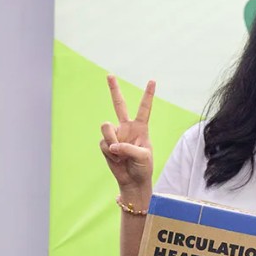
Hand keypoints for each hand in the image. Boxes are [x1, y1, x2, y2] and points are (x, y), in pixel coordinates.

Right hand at [99, 75, 155, 193]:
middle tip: (110, 74)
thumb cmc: (143, 167)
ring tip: (120, 154)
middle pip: (119, 105)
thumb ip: (128, 148)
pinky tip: (116, 159)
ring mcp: (115, 134)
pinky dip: (109, 152)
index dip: (148, 95)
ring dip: (112, 141)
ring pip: (106, 127)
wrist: (132, 180)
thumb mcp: (143, 157)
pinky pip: (103, 143)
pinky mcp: (106, 143)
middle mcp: (127, 127)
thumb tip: (112, 145)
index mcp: (141, 128)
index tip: (152, 80)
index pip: (145, 108)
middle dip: (114, 89)